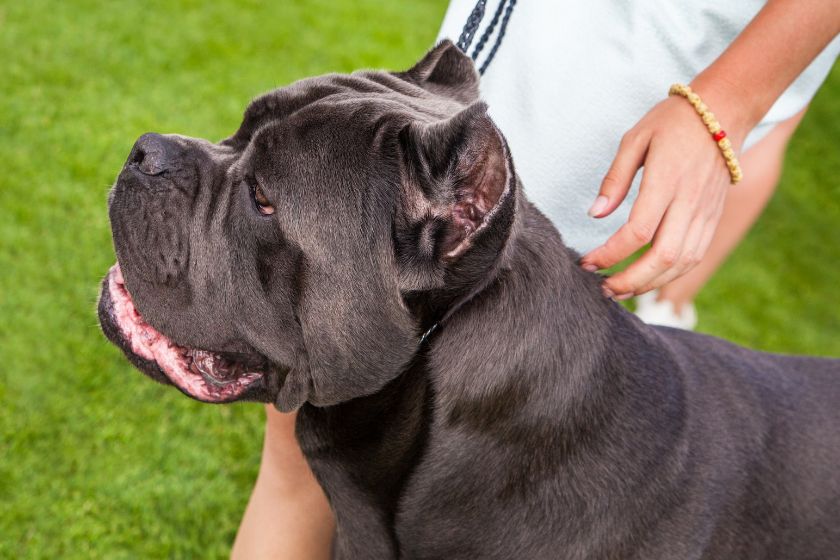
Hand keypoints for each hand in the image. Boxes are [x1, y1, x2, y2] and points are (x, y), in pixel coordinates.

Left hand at [580, 92, 743, 299]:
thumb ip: (614, 179)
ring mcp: (705, 213)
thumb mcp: (635, 139)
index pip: (638, 232)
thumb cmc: (673, 122)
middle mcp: (690, 202)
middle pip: (662, 257)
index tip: (587, 262)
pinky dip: (670, 275)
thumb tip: (594, 214)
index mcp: (667, 181)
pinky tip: (648, 280)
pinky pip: (694, 256)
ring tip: (620, 291)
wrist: (724, 111)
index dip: (610, 254)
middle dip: (630, 280)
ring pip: (681, 263)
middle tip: (602, 288)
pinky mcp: (713, 218)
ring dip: (649, 284)